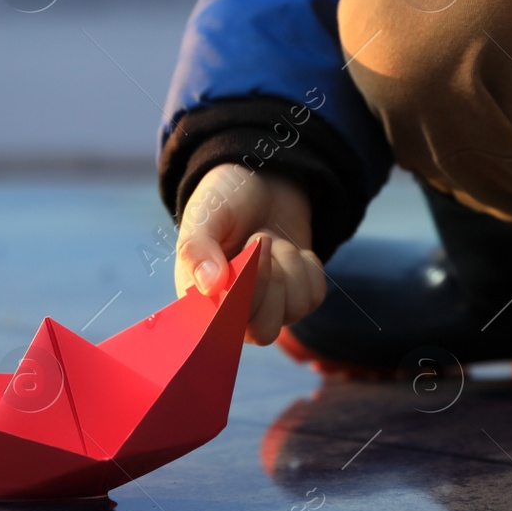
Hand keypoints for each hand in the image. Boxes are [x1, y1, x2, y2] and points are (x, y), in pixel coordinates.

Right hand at [174, 163, 326, 345]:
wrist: (264, 180)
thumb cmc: (225, 199)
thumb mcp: (204, 215)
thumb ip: (198, 249)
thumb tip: (210, 288)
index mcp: (201, 299)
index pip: (224, 326)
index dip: (245, 293)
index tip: (252, 247)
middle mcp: (234, 312)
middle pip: (263, 331)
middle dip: (270, 281)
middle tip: (261, 237)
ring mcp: (269, 307)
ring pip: (294, 311)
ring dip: (288, 265)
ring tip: (271, 238)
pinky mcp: (297, 298)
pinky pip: (314, 297)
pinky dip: (306, 266)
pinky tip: (288, 248)